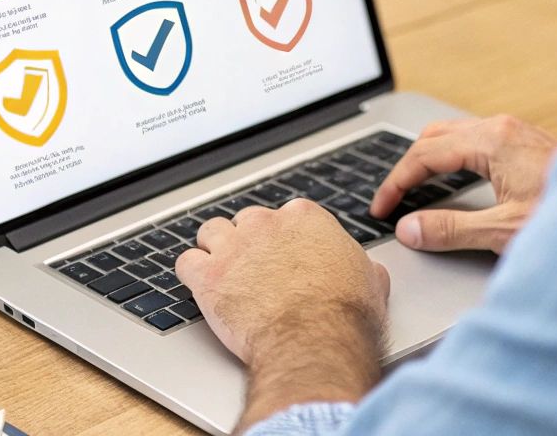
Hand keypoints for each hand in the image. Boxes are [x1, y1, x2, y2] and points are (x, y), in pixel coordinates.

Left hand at [176, 200, 389, 426]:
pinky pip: (186, 262)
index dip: (283, 238)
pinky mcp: (208, 275)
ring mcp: (234, 247)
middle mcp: (266, 224)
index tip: (283, 255)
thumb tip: (369, 271)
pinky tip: (199, 284)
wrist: (314, 341)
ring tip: (222, 270)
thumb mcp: (370, 282)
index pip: (285, 216)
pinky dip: (192, 273)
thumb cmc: (344, 315)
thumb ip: (361, 267)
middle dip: (249, 242)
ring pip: (212, 232)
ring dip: (215, 249)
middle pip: (247, 221)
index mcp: (305, 218)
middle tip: (254, 269)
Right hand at [370, 114, 556, 253]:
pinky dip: (452, 157)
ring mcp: (517, 132)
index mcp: (492, 140)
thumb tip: (411, 229)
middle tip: (391, 199)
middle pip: (435, 137)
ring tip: (414, 189)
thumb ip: (452, 229)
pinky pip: (475, 139)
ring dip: (430, 159)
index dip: (396, 182)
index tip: (381, 208)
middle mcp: (503, 128)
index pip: (425, 155)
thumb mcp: (504, 230)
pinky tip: (453, 179)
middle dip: (408, 167)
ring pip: (455, 134)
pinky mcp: (528, 143)